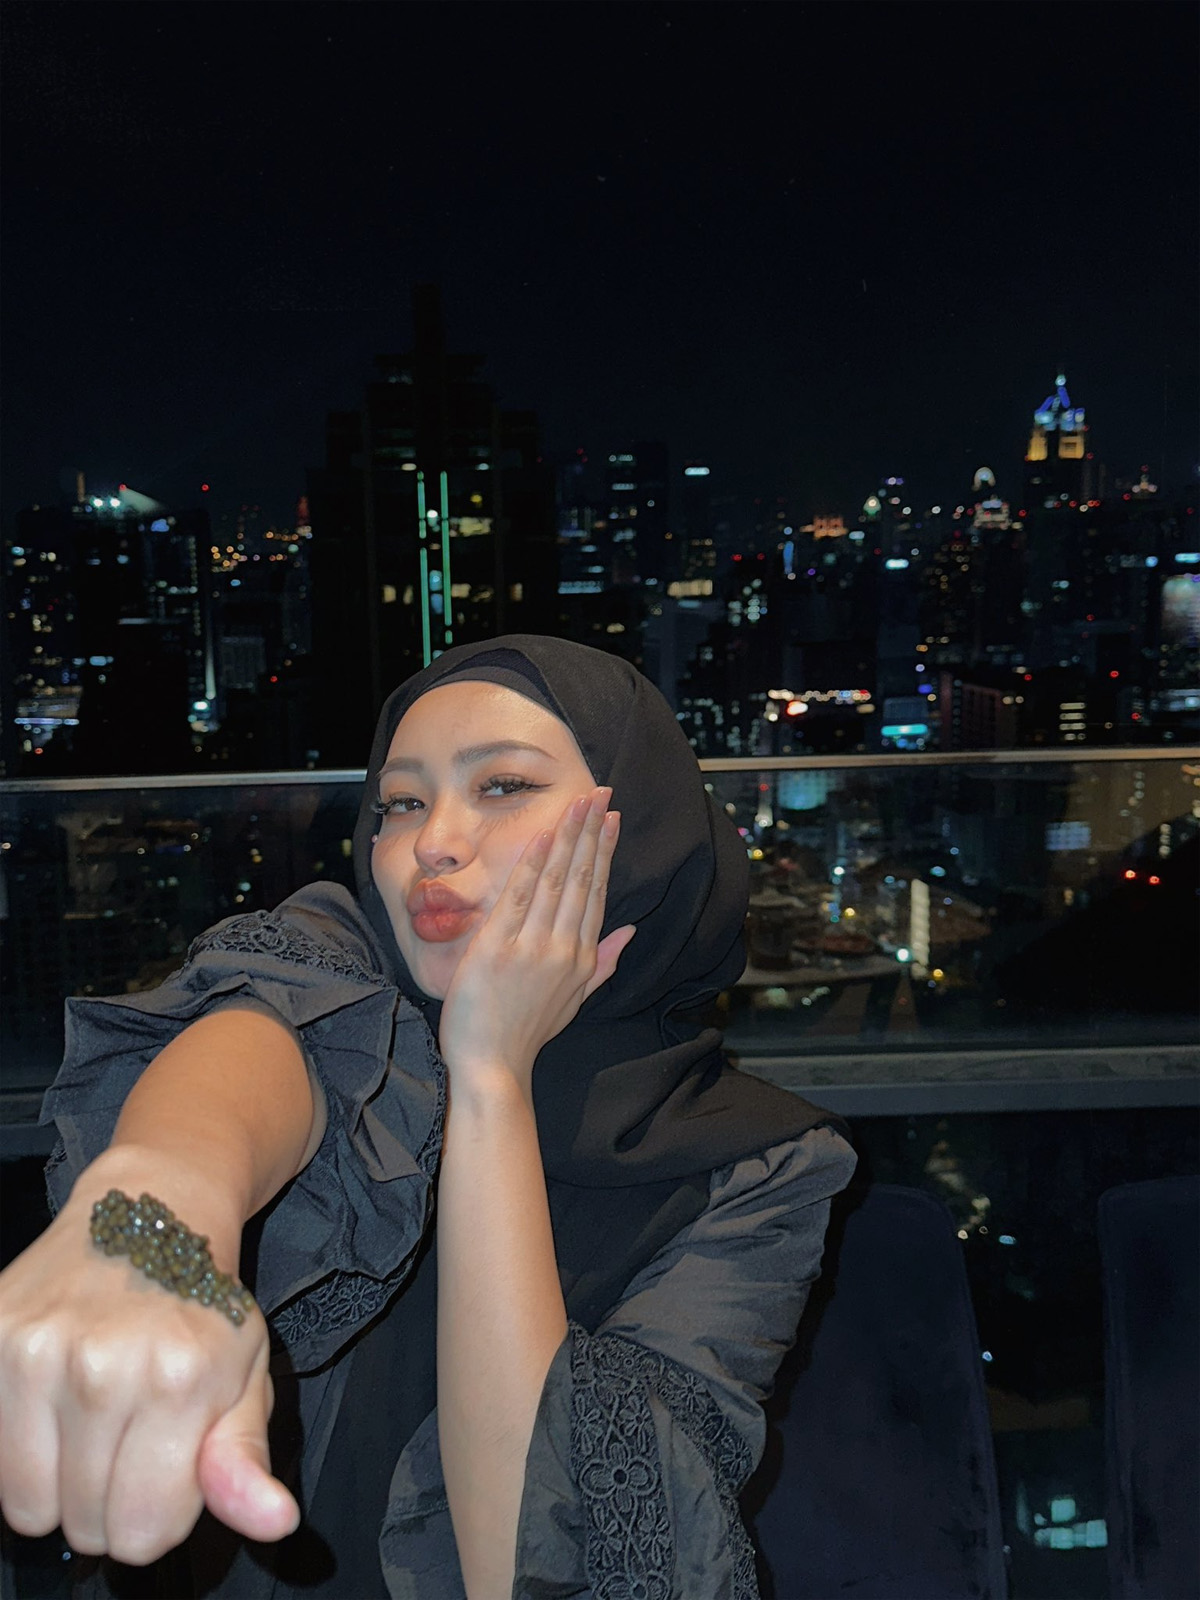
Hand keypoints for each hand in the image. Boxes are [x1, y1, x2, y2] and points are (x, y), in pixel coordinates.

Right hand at [0, 1150, 298, 1564]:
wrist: (154, 1208)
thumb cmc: (204, 1301)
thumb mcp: (246, 1373)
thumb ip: (246, 1459)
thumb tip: (274, 1522)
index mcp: (180, 1378)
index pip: (144, 1533)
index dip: (159, 1514)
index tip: (168, 1466)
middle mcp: (102, 1365)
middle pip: (85, 1525)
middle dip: (111, 1500)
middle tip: (132, 1434)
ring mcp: (37, 1350)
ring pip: (27, 1506)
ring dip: (60, 1484)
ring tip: (93, 1423)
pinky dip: (22, 1450)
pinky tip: (55, 1405)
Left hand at [436, 786, 634, 1089]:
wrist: (492, 1065)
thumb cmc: (526, 1034)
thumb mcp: (576, 1000)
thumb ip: (604, 962)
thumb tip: (628, 931)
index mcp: (581, 958)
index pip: (596, 893)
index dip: (604, 852)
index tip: (611, 819)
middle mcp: (562, 948)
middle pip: (581, 878)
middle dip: (592, 832)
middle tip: (601, 795)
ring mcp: (531, 947)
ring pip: (555, 880)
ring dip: (569, 838)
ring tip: (579, 804)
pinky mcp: (498, 948)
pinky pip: (519, 897)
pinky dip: (533, 865)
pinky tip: (545, 836)